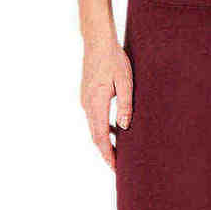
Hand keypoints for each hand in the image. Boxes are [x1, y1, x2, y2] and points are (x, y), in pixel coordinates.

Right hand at [81, 38, 132, 170]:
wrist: (97, 41)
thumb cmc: (114, 59)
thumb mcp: (125, 82)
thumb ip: (125, 105)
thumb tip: (124, 127)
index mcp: (96, 103)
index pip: (101, 137)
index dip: (108, 155)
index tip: (115, 168)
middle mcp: (87, 105)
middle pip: (96, 137)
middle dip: (106, 153)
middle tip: (118, 168)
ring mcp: (85, 100)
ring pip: (94, 128)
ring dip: (105, 142)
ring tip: (118, 154)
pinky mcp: (87, 96)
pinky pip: (94, 119)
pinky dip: (103, 130)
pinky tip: (116, 132)